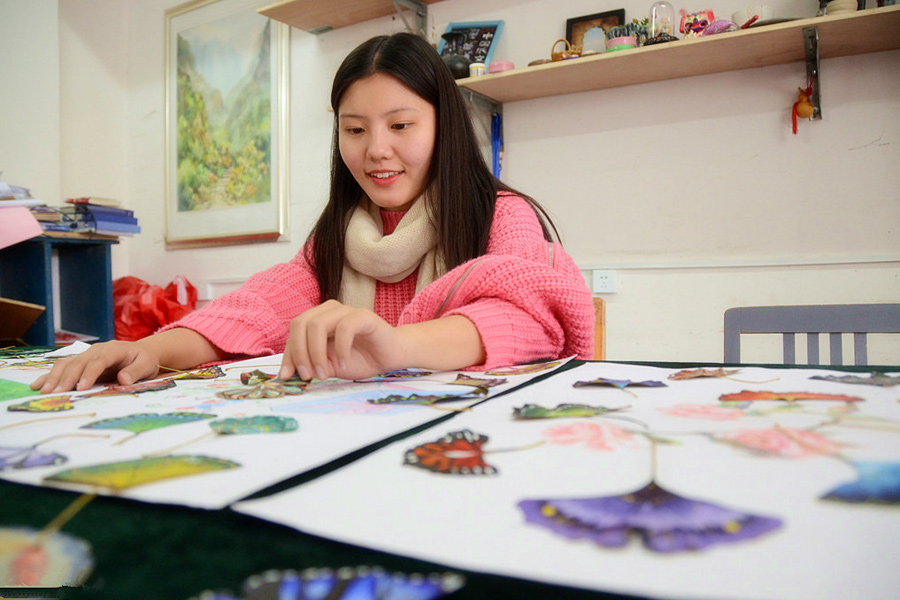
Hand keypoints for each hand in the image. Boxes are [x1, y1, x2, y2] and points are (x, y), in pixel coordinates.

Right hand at [30, 339, 161, 393]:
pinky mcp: (80, 362)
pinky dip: (49, 376)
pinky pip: (63, 367)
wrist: (141, 352)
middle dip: (66, 379)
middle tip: (56, 394)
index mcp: (114, 349)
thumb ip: (135, 372)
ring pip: (66, 364)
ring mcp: (86, 355)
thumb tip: (123, 379)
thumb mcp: (146, 365)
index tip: (82, 387)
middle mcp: (96, 350)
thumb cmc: (144, 360)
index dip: (89, 373)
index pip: (99, 360)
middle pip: (78, 363)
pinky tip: (37, 385)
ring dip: (54, 378)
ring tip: (43, 392)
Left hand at [280, 300, 403, 380]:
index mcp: (317, 319)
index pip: (294, 332)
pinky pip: (345, 327)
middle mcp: (329, 311)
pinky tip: (344, 363)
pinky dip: (340, 348)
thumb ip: (310, 365)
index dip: (288, 354)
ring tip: (323, 373)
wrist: (391, 356)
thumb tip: (286, 374)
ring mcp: (346, 311)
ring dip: (315, 352)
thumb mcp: (329, 365)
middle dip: (299, 352)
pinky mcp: (364, 316)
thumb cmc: (361, 358)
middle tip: (307, 375)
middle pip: (300, 324)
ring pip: (317, 324)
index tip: (287, 377)